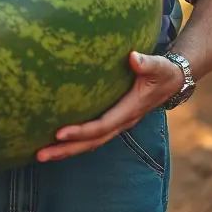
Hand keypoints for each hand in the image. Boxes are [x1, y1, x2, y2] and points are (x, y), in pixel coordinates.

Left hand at [35, 51, 183, 162]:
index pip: (102, 126)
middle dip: (66, 149)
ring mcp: (117, 124)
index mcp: (129, 111)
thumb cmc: (163, 72)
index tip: (59, 132)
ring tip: (40, 154)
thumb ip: (147, 63)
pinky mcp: (112, 121)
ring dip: (66, 150)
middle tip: (40, 154)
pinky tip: (55, 142)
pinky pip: (91, 136)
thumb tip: (133, 57)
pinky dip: (74, 142)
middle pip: (91, 142)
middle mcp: (122, 122)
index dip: (81, 131)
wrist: (172, 82)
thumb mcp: (159, 66)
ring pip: (90, 143)